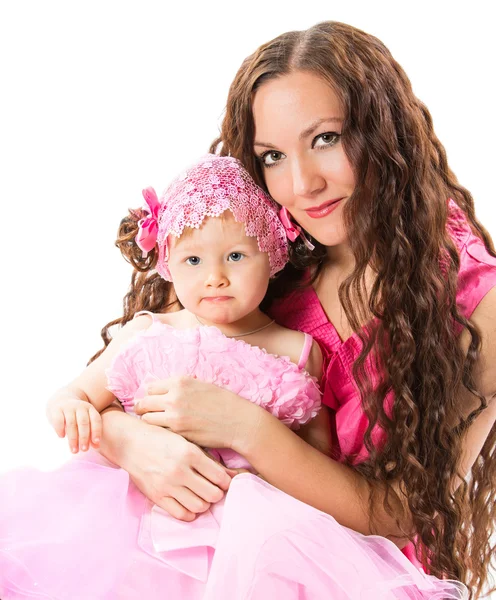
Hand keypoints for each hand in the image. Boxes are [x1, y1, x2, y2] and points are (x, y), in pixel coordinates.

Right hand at [46, 398, 101, 452]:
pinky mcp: (56, 409)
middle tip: (84, 450)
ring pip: (71, 424)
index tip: (96, 443)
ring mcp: (68, 407)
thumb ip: (91, 432)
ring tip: (74, 450)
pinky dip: (60, 429)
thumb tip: (97, 446)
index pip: (95, 420)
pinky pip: (59, 420)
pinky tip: (62, 436)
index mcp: (90, 409)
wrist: (61, 400)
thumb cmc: (76, 416)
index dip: (96, 431)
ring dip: (73, 438)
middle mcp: (80, 407)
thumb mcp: (85, 420)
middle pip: (84, 423)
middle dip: (84, 437)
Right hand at [110, 414, 233, 520]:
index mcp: (190, 452)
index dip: (226, 482)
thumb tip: (236, 475)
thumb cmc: (162, 439)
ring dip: (204, 503)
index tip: (224, 481)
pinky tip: (189, 502)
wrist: (131, 442)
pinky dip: (190, 512)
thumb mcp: (186, 442)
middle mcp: (180, 470)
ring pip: (199, 506)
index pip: (219, 477)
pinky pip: (181, 513)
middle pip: (212, 494)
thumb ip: (208, 459)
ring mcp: (167, 485)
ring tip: (201, 495)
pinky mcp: (157, 496)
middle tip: (214, 489)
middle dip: (217, 493)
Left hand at [134, 376, 261, 451]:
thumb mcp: (201, 384)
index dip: (150, 395)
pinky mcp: (178, 433)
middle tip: (147, 414)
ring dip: (150, 422)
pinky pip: (159, 432)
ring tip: (156, 425)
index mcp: (179, 382)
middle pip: (143, 403)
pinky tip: (165, 434)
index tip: (151, 402)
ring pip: (147, 419)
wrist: (238, 422)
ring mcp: (175, 416)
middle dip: (143, 409)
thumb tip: (162, 390)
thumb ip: (180, 387)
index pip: (150, 387)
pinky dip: (160, 433)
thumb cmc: (223, 402)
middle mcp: (174, 397)